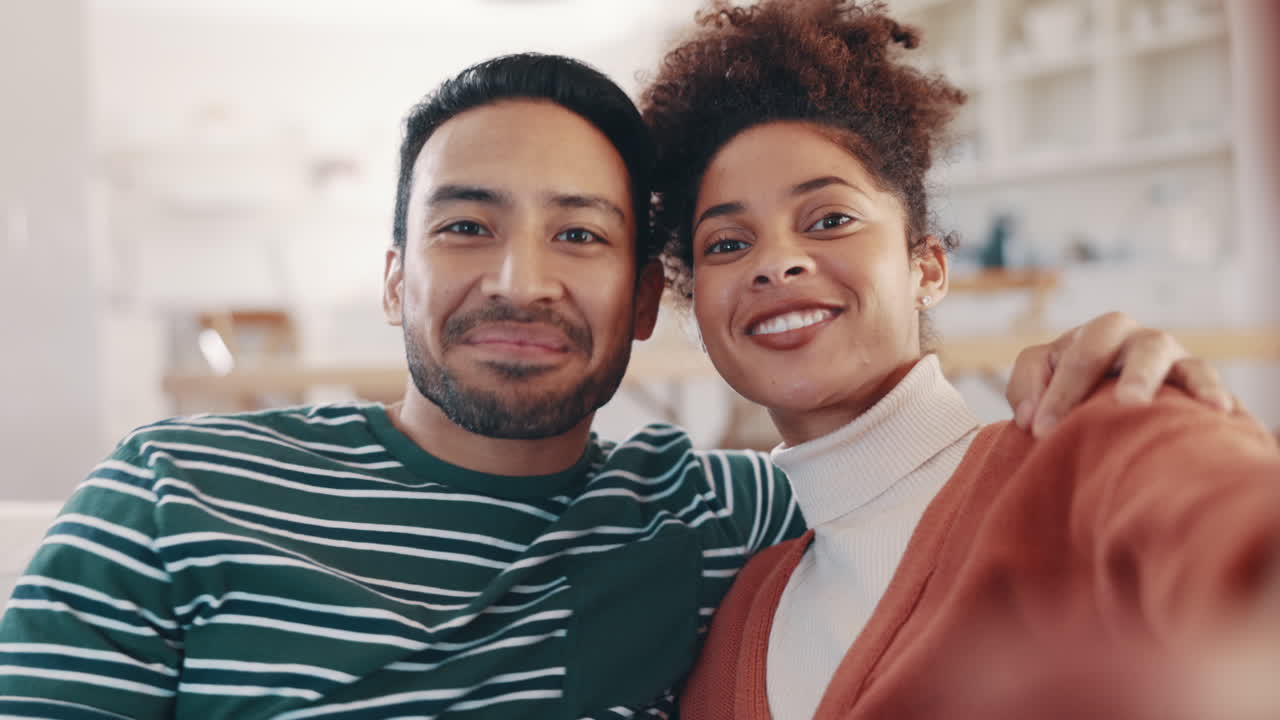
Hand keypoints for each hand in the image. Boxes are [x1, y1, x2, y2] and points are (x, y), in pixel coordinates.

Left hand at [1006, 312, 1233, 437]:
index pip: (1051, 356)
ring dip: (1141, 373)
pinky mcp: (1192, 373)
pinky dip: (1208, 389)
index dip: (1047, 392)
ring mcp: (1160, 352)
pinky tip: (1217, 410)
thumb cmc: (1079, 404)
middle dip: (1083, 371)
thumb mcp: (1044, 393)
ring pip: (1153, 347)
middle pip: (1103, 332)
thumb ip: (1025, 393)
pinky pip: (1202, 373)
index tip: (1038, 432)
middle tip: (1080, 407)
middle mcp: (1120, 338)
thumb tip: (1030, 419)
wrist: (1130, 418)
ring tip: (1132, 403)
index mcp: (1078, 341)